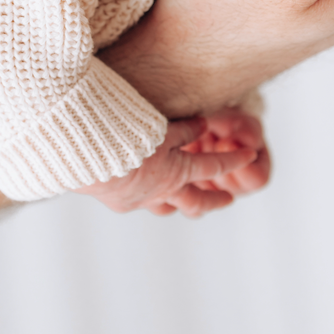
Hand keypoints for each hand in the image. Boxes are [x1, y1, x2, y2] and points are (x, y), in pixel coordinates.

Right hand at [75, 108, 266, 218]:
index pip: (212, 166)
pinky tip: (141, 189)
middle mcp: (161, 191)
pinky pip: (140, 202)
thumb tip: (202, 126)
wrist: (83, 156)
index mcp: (175, 172)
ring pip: (166, 207)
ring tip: (184, 201)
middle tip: (227, 199)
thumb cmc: (121, 135)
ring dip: (178, 204)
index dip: (234, 160)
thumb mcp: (158, 127)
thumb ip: (183, 130)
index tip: (251, 155)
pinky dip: (147, 196)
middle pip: (195, 202)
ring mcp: (139, 200)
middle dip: (213, 200)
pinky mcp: (116, 201)